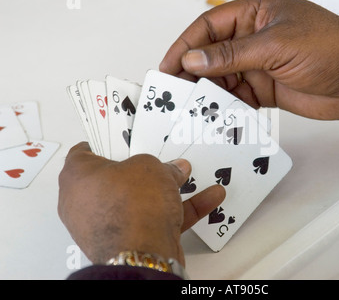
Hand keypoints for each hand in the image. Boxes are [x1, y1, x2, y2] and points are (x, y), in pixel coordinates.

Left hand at [58, 142, 224, 265]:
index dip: (101, 145)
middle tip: (159, 160)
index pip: (82, 154)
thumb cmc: (131, 206)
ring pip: (139, 201)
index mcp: (78, 178)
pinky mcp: (127, 242)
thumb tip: (173, 171)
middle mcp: (85, 203)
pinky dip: (178, 211)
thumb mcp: (150, 168)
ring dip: (166, 191)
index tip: (114, 141)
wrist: (141, 253)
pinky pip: (154, 221)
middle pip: (117, 179)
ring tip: (187, 177)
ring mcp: (106, 225)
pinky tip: (206, 199)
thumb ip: (162, 166)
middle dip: (144, 171)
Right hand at [160, 0, 338, 119]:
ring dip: (209, 92)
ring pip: (223, 77)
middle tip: (176, 92)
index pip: (210, 26)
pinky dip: (227, 106)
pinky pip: (238, 97)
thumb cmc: (330, 49)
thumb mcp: (275, 46)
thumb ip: (232, 55)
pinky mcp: (266, 87)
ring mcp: (260, 63)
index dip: (185, 44)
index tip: (168, 65)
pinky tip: (217, 115)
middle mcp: (254, 36)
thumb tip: (194, 58)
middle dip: (194, 72)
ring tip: (193, 108)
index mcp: (256, 13)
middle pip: (212, 53)